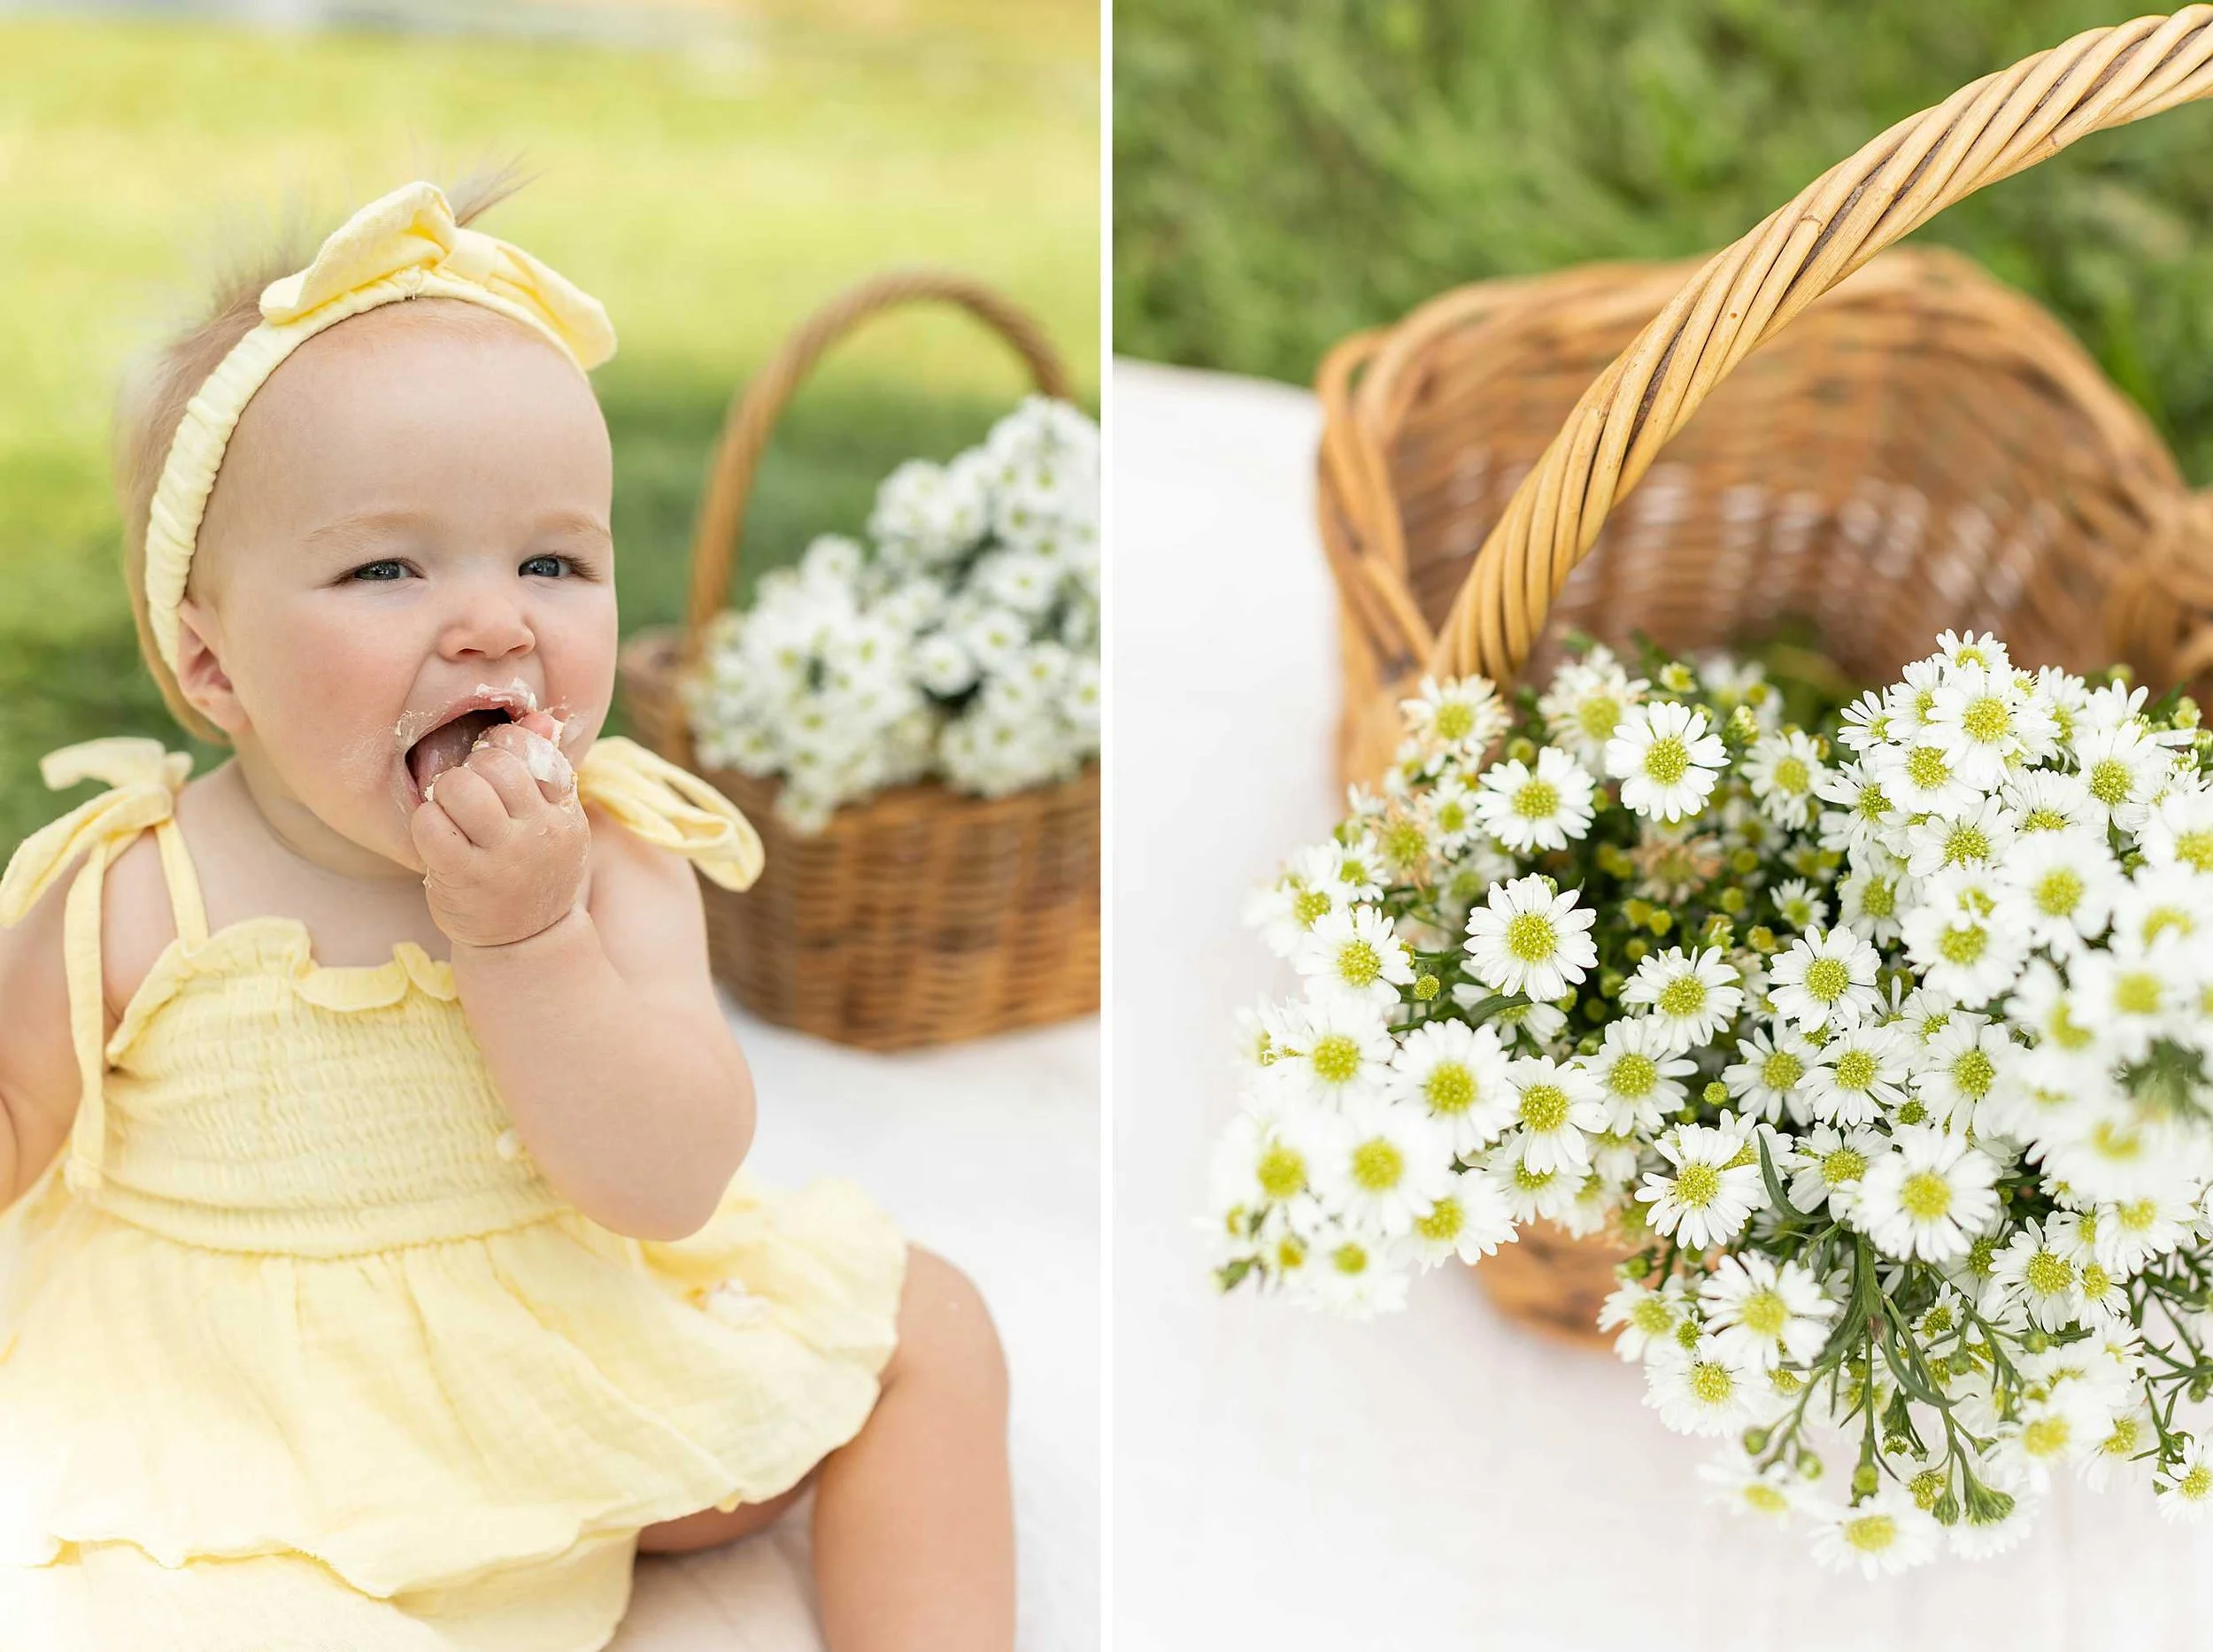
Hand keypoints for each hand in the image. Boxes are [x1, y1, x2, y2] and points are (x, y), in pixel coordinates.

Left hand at [410, 710, 588, 948]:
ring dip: (446, 791)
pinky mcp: (463, 878)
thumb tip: (541, 719)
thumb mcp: (553, 822)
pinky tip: (436, 834)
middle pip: (494, 765)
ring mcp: (502, 858)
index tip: (495, 765)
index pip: (532, 751)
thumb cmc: (534, 869)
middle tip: (470, 791)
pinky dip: (426, 821)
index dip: (503, 746)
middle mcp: (539, 834)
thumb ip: (547, 769)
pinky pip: (431, 824)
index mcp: (563, 814)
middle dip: (472, 768)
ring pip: (462, 788)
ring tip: (452, 810)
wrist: (528, 941)